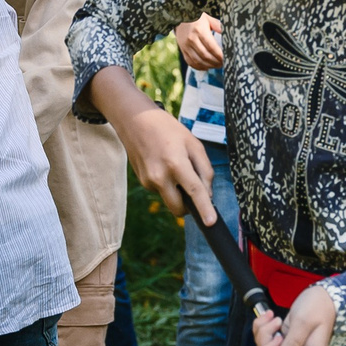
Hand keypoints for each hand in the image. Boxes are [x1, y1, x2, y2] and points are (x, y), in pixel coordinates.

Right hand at [115, 100, 214, 217]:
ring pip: (170, 200)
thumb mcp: (193, 143)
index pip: (194, 191)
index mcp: (176, 163)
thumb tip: (208, 194)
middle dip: (189, 207)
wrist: (135, 121)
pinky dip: (167, 184)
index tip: (211, 223)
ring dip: (177, 192)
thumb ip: (204, 170)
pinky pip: (161, 191)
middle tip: (193, 189)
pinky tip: (163, 165)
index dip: (205, 209)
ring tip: (174, 165)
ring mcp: (148, 181)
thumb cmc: (167, 129)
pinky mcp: (142, 182)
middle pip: (179, 208)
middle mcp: (160, 176)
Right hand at [174, 13, 224, 69]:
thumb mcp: (208, 18)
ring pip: (198, 61)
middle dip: (216, 62)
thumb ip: (218, 26)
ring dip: (209, 66)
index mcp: (199, 31)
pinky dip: (199, 67)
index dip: (220, 55)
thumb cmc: (197, 17)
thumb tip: (228, 34)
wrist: (180, 16)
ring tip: (217, 66)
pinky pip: (190, 62)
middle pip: (205, 56)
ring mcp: (185, 46)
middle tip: (224, 64)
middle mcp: (191, 39)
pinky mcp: (183, 50)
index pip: (212, 47)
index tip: (227, 59)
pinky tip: (206, 67)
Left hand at [253, 283, 334, 345]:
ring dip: (264, 336)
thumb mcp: (304, 322)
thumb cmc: (318, 307)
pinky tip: (270, 317)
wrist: (319, 295)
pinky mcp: (279, 342)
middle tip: (276, 335)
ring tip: (275, 320)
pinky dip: (261, 329)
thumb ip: (293, 343)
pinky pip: (262, 342)